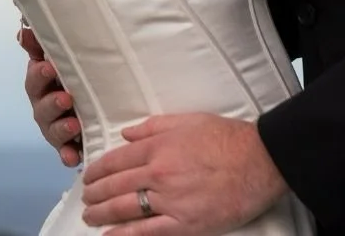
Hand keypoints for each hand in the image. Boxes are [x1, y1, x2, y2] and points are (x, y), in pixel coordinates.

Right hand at [20, 24, 82, 166]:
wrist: (97, 101)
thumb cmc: (75, 74)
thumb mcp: (63, 56)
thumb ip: (43, 44)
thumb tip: (23, 29)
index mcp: (43, 83)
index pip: (35, 78)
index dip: (39, 73)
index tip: (49, 67)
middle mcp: (45, 106)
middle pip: (41, 107)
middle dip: (51, 103)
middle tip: (66, 97)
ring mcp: (55, 128)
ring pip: (53, 130)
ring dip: (61, 128)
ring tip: (75, 124)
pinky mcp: (69, 146)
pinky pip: (66, 153)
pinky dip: (69, 155)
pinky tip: (74, 157)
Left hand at [81, 113, 286, 233]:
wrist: (258, 161)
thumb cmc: (227, 138)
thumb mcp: (188, 120)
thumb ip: (153, 126)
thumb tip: (127, 133)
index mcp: (159, 146)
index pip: (117, 160)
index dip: (97, 170)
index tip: (88, 176)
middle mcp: (158, 173)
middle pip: (115, 186)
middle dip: (94, 193)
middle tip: (85, 198)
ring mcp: (169, 200)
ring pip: (124, 209)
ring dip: (101, 214)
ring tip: (90, 216)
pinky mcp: (183, 224)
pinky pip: (146, 232)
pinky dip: (123, 235)